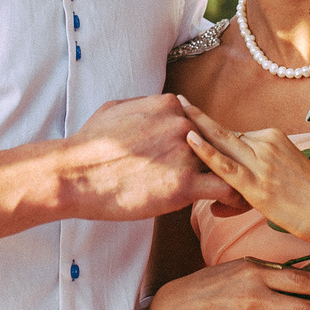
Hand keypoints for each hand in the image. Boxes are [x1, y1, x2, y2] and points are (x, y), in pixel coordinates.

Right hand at [62, 94, 244, 220]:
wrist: (75, 175)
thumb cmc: (90, 144)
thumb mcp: (117, 108)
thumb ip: (146, 105)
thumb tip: (158, 107)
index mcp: (169, 104)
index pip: (200, 123)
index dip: (200, 143)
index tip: (195, 159)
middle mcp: (183, 123)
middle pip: (215, 142)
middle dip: (217, 160)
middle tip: (217, 177)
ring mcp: (186, 153)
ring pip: (224, 165)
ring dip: (227, 179)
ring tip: (226, 193)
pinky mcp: (185, 184)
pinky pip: (227, 189)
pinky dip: (234, 197)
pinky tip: (229, 205)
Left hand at [182, 102, 309, 247]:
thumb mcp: (274, 192)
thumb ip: (242, 194)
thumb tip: (216, 205)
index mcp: (272, 138)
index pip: (232, 138)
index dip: (210, 139)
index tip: (189, 119)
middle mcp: (266, 142)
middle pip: (223, 130)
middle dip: (196, 116)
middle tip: (175, 101)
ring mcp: (262, 161)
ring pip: (221, 143)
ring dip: (195, 127)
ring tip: (173, 112)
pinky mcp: (258, 183)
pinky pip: (227, 164)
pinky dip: (206, 151)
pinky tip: (189, 139)